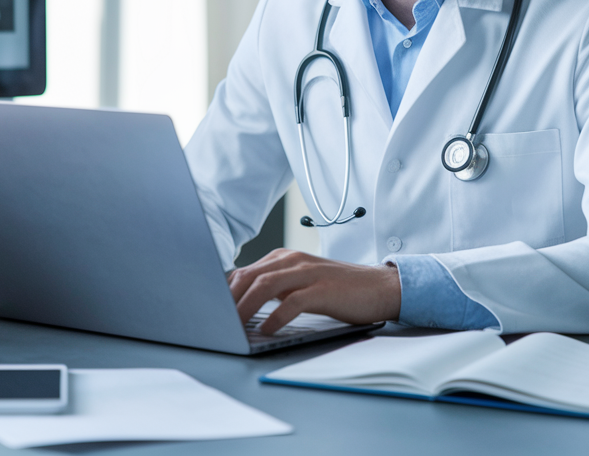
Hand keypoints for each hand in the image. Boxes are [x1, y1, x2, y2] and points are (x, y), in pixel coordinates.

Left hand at [228, 248, 400, 334]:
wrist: (379, 286)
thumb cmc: (338, 289)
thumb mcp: (301, 282)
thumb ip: (275, 287)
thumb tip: (242, 304)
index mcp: (284, 258)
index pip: (243, 272)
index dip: (223, 291)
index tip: (209, 310)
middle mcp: (292, 261)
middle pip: (248, 277)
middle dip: (227, 300)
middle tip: (214, 321)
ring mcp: (307, 273)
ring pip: (264, 286)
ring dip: (244, 308)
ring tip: (232, 326)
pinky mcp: (322, 290)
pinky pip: (291, 302)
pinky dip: (275, 317)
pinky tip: (266, 330)